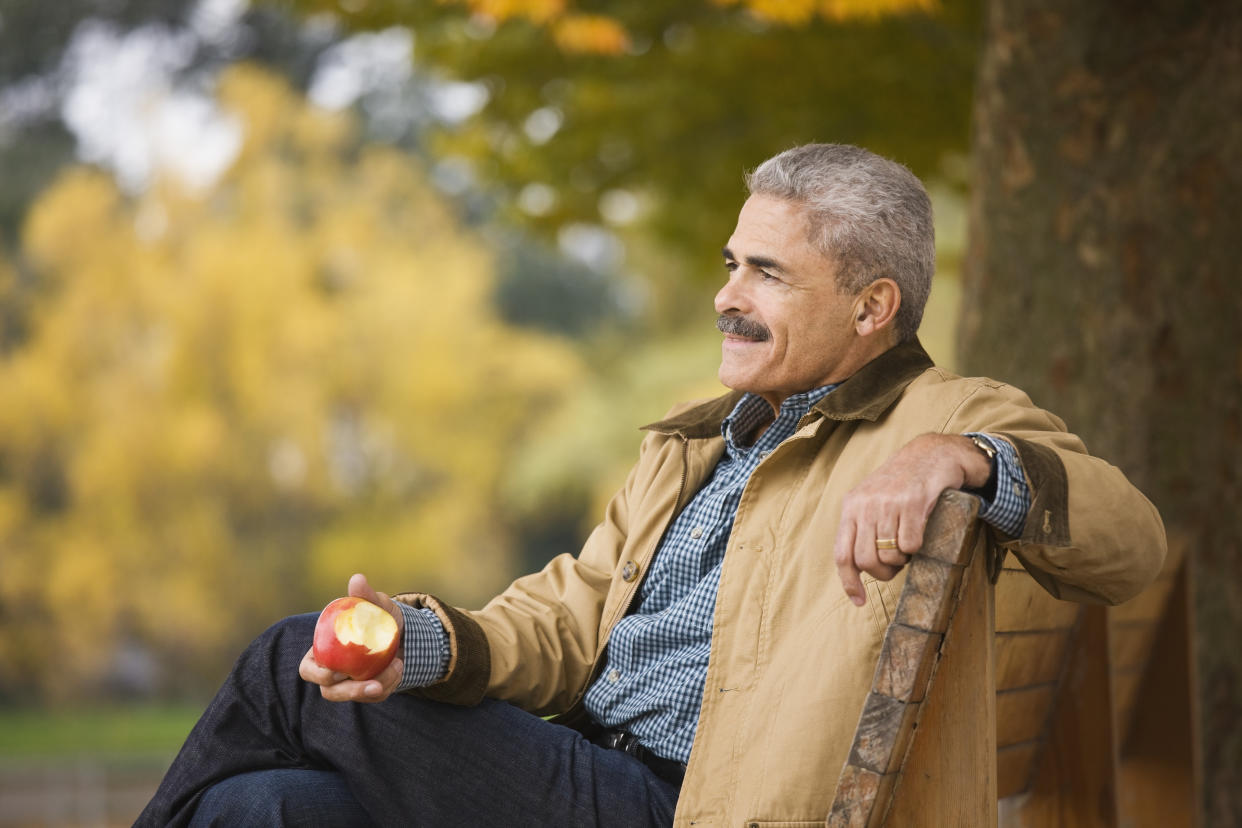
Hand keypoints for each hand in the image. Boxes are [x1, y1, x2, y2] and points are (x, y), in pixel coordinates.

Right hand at [299, 573, 404, 702]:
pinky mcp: (368, 690)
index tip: (337, 671)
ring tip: (398, 666)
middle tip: (374, 685)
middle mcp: (333, 672)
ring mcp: (350, 684)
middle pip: (330, 692)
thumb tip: (357, 579)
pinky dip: (390, 684)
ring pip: (355, 696)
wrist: (402, 631)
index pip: (308, 670)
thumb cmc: (379, 616)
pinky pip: (375, 695)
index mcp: (323, 651)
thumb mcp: (376, 604)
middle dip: (352, 692)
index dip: (318, 674)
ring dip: (377, 687)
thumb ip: (365, 595)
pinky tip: (400, 668)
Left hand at [834, 433, 991, 606]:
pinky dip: (918, 546)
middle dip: (884, 573)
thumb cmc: (902, 485)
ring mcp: (887, 502)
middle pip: (867, 561)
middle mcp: (865, 504)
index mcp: (851, 506)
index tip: (859, 600)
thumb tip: (860, 571)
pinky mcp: (912, 501)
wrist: (931, 454)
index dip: (849, 582)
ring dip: (903, 559)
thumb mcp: (872, 501)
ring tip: (909, 543)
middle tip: (897, 565)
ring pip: (890, 555)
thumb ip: (862, 529)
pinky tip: (921, 531)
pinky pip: (911, 544)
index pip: (842, 554)